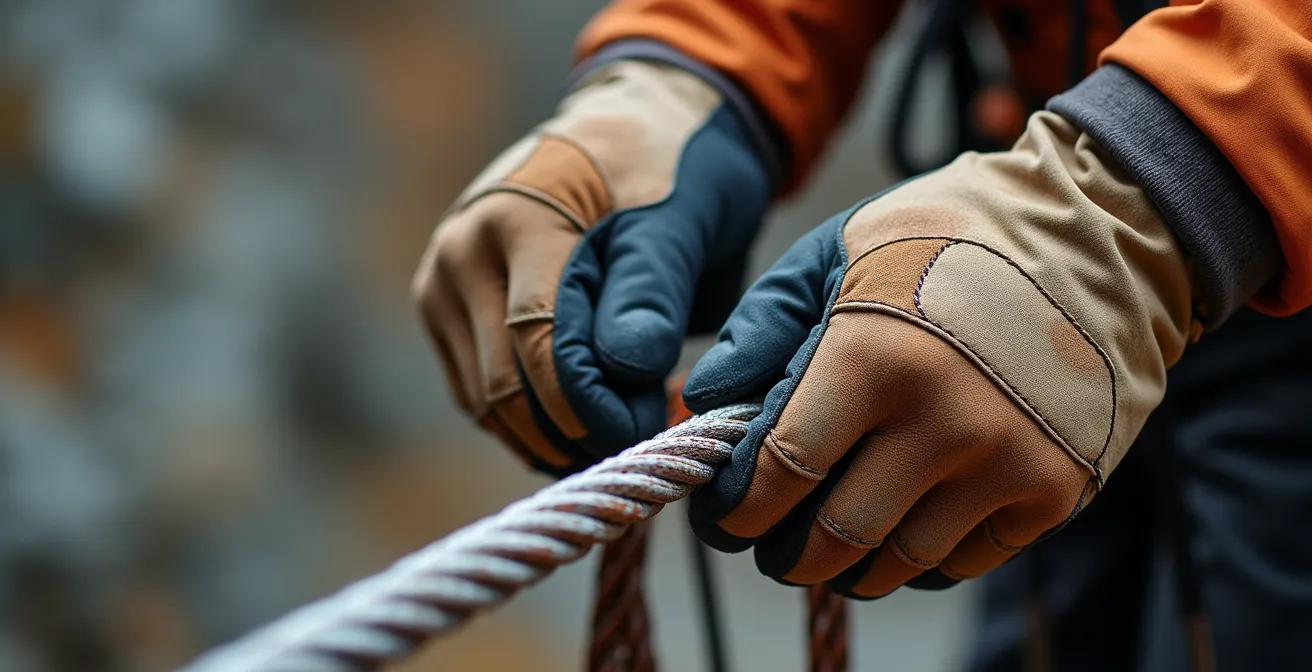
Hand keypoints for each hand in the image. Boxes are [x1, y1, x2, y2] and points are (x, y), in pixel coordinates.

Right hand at [413, 61, 769, 474]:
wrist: (630, 128)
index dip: (596, 407)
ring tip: (625, 423)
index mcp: (516, 219)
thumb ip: (652, 287)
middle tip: (645, 436)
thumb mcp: (681, 215)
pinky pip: (480, 395)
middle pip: (504, 388)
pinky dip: (534, 422)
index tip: (653, 428)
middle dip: (577, 432)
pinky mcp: (444, 313)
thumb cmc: (670, 169)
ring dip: (554, 436)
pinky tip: (589, 415)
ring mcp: (441, 284)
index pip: (541, 345)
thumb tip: (628, 366)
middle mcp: (460, 252)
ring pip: (486, 405)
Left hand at [684, 111, 1194, 596]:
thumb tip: (705, 405)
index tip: (723, 518)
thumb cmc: (949, 238)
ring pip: (897, 564)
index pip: (780, 470)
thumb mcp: (838, 253)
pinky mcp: (1054, 490)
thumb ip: (763, 327)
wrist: (1100, 235)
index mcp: (874, 355)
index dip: (737, 510)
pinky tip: (905, 520)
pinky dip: (918, 558)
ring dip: (849, 565)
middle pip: (833, 536)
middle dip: (785, 553)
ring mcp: (1006, 463)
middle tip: (772, 542)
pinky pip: (961, 563)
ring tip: (835, 536)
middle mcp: (942, 421)